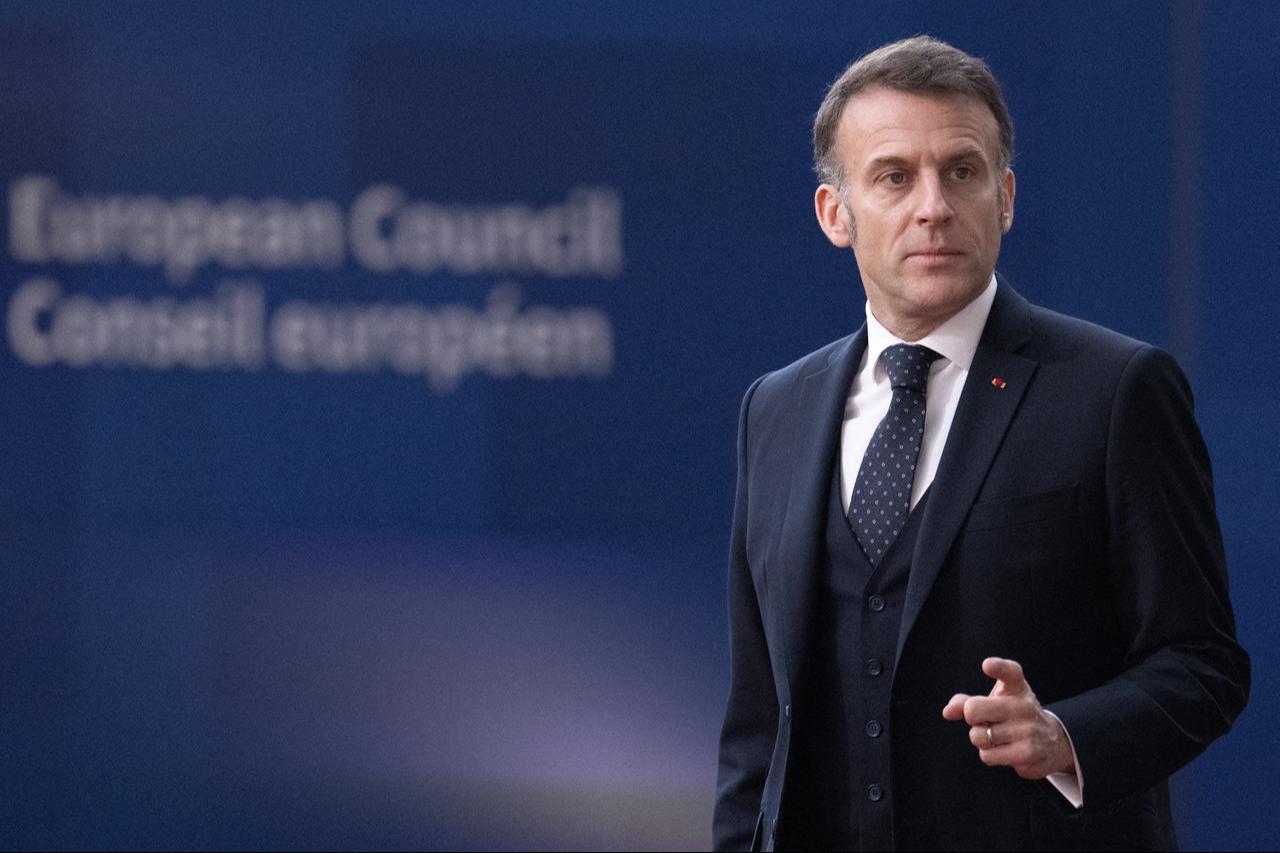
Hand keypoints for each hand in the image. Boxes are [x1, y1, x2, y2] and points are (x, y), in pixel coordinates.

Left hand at [941, 657, 1074, 779]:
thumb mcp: (995, 703)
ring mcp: (1028, 729)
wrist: (1053, 742)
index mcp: (1016, 687)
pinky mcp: (1028, 752)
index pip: (1009, 672)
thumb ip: (968, 702)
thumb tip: (947, 711)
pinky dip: (989, 755)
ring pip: (977, 736)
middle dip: (971, 718)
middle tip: (984, 720)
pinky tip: (1005, 750)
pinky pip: (987, 755)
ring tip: (998, 737)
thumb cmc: (1014, 717)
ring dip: (981, 740)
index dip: (997, 667)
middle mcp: (1024, 705)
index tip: (987, 665)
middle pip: (973, 710)